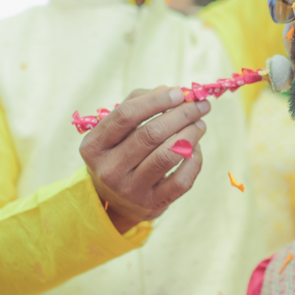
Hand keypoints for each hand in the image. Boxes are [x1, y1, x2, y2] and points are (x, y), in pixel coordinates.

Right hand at [79, 87, 209, 232]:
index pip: (126, 115)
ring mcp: (131, 189)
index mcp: (94, 146)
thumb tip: (169, 90)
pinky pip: (181, 179)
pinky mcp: (153, 204)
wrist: (115, 203)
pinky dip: (194, 159)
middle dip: (181, 115)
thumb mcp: (116, 131)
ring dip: (190, 134)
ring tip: (200, 124)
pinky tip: (195, 148)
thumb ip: (137, 104)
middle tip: (200, 105)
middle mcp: (109, 169)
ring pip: (167, 155)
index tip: (180, 92)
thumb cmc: (120, 153)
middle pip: (150, 134)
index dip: (156, 100)